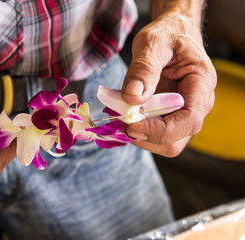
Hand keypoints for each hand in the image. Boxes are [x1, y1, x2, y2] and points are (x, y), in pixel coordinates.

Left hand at [121, 9, 215, 156]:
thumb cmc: (167, 35)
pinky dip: (136, 129)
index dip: (160, 129)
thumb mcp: (152, 43)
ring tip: (119, 115)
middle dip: (145, 135)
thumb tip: (133, 97)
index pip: (189, 121)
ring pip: (163, 142)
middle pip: (175, 140)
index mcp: (200, 85)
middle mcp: (196, 105)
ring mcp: (182, 114)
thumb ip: (143, 69)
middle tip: (120, 120)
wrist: (172, 34)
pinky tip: (123, 114)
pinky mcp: (168, 116)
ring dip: (138, 134)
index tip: (132, 124)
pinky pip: (153, 133)